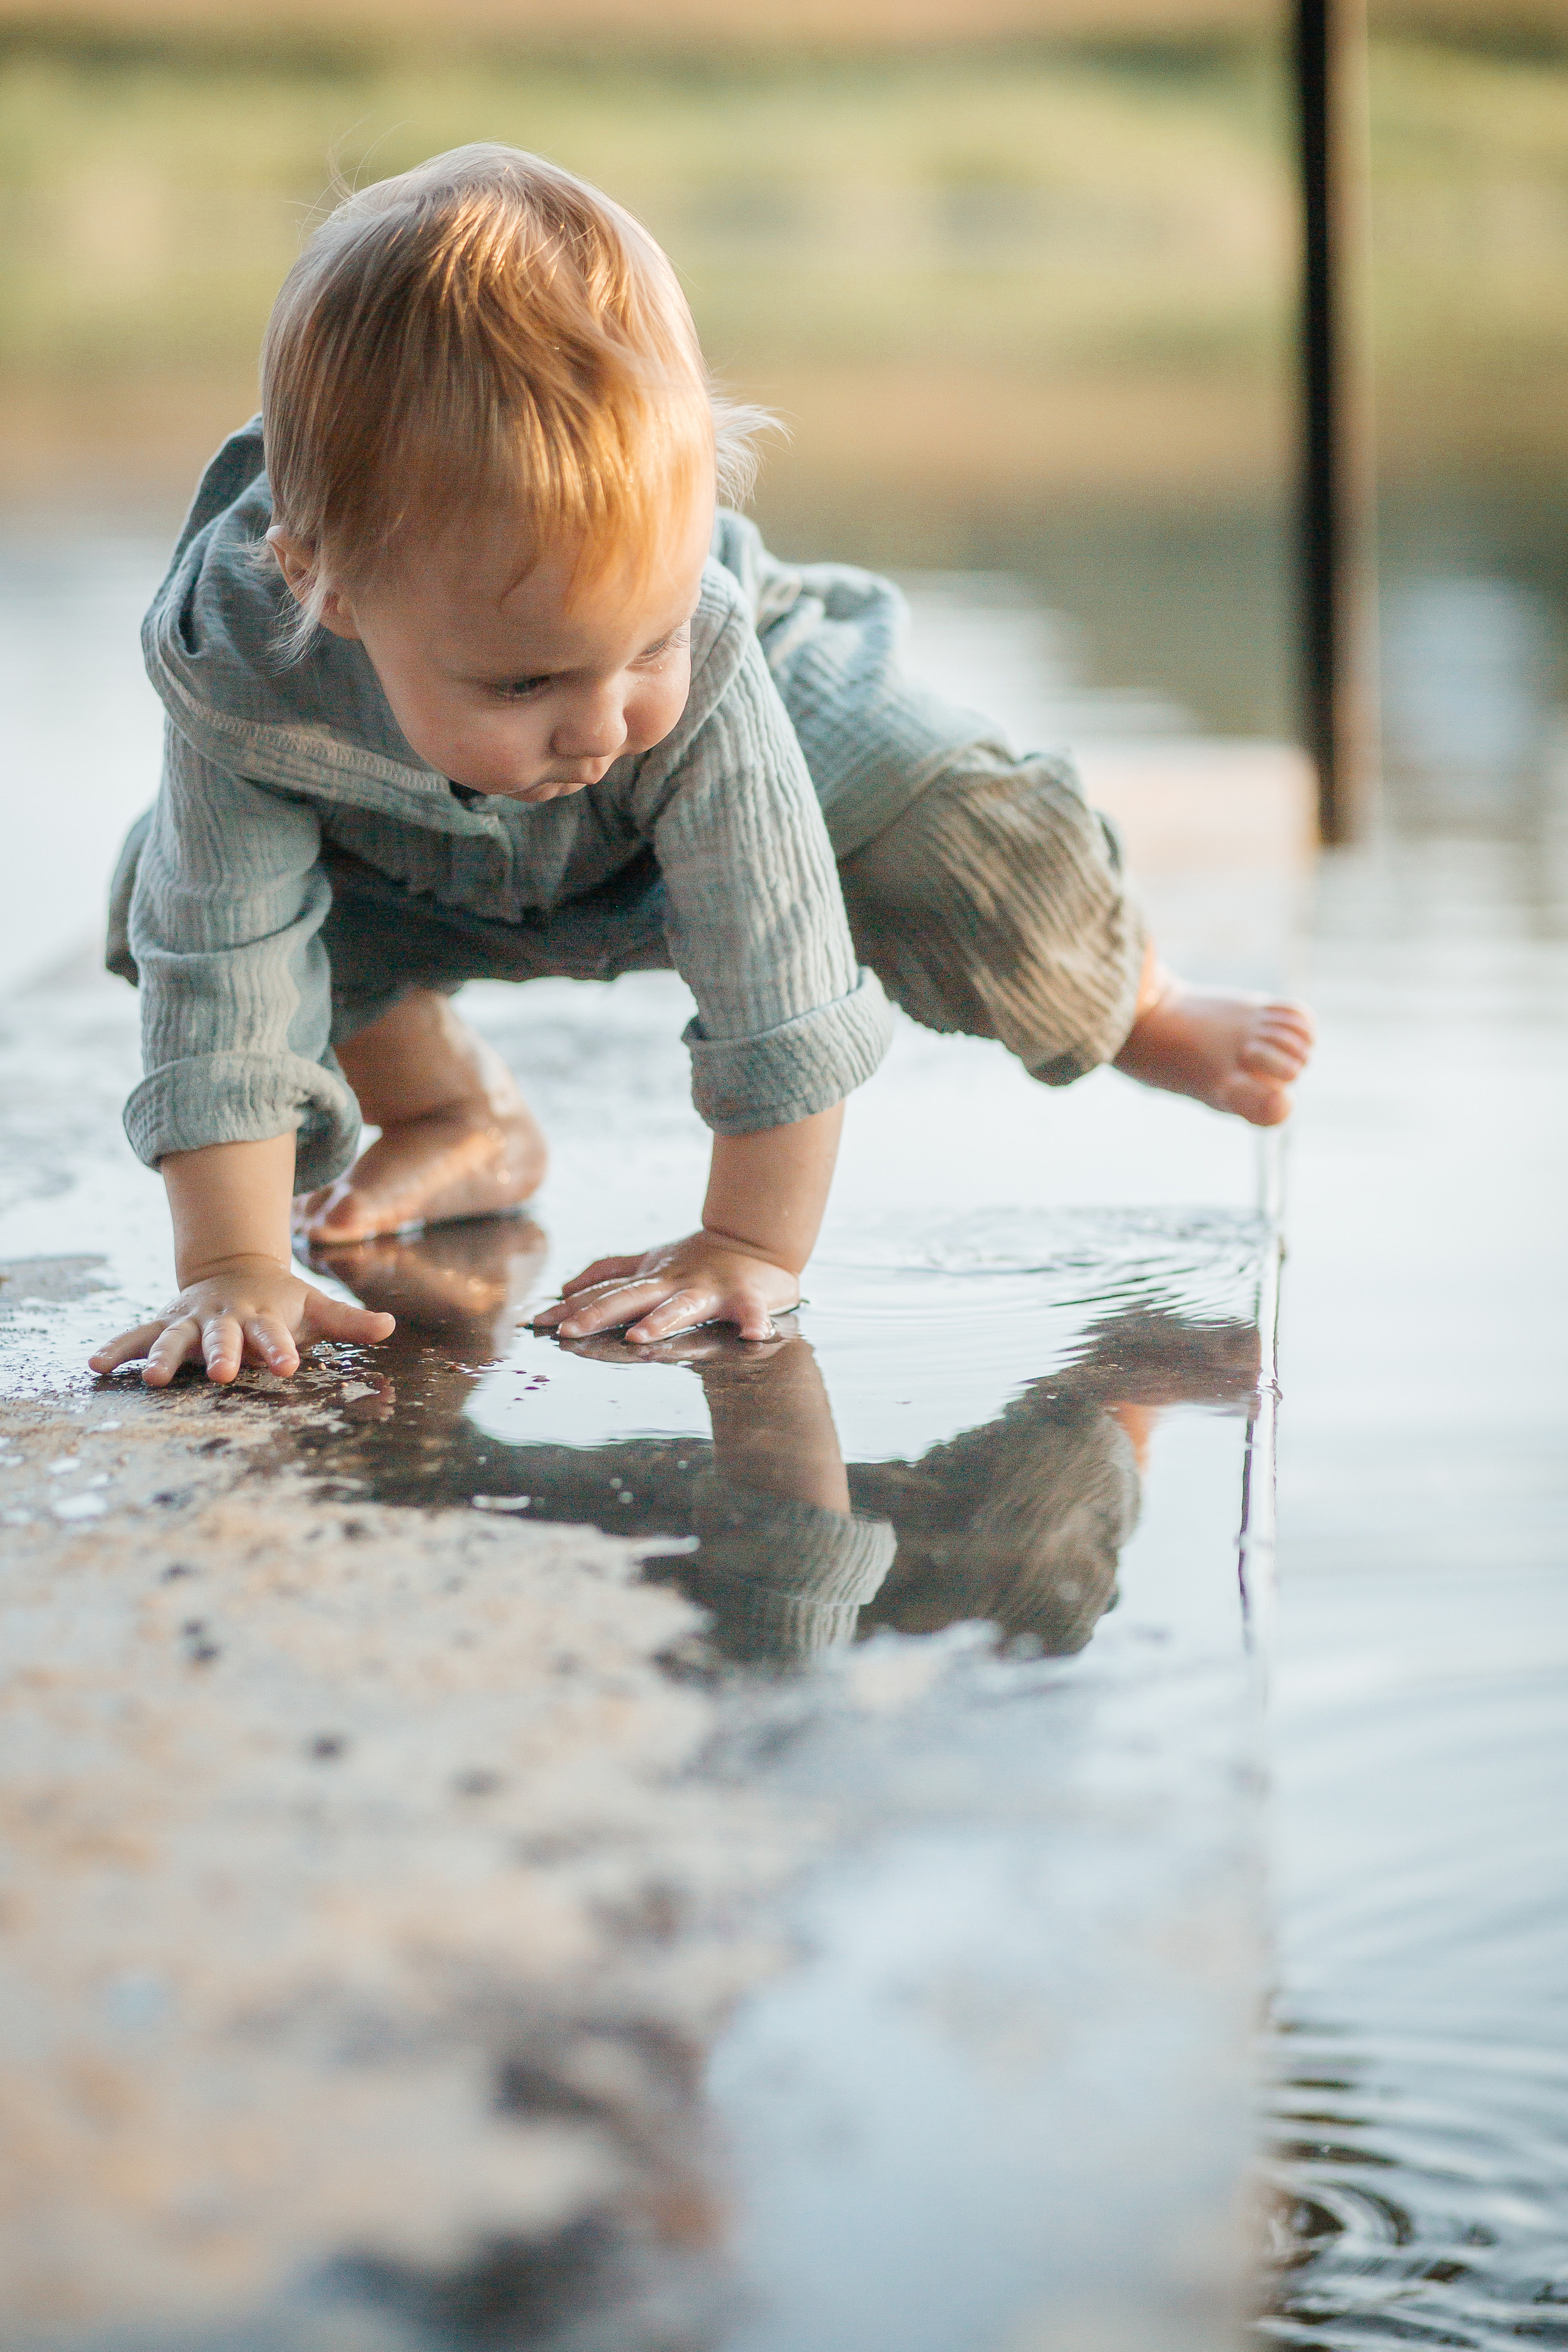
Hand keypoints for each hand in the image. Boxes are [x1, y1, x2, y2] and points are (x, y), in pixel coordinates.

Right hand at [88, 1253, 395, 1387]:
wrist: (237, 1271)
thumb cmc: (281, 1301)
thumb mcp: (315, 1308)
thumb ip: (349, 1321)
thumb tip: (390, 1326)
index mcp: (261, 1317)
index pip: (275, 1336)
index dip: (280, 1350)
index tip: (288, 1367)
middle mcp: (223, 1319)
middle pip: (222, 1338)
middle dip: (222, 1355)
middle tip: (222, 1373)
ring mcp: (190, 1321)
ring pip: (174, 1338)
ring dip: (161, 1356)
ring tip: (149, 1377)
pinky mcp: (165, 1324)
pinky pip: (136, 1336)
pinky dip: (116, 1348)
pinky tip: (95, 1366)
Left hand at [532, 1230, 799, 1344]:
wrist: (756, 1239)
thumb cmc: (701, 1256)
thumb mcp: (650, 1261)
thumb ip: (609, 1272)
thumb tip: (565, 1286)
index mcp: (651, 1278)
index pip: (605, 1291)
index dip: (572, 1306)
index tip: (539, 1323)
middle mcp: (674, 1283)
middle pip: (631, 1298)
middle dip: (598, 1313)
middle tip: (568, 1331)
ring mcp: (709, 1289)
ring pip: (681, 1306)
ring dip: (661, 1320)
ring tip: (640, 1336)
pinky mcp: (745, 1296)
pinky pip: (751, 1310)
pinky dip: (755, 1320)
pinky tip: (755, 1336)